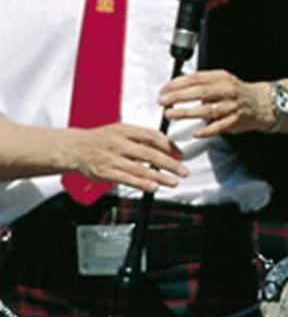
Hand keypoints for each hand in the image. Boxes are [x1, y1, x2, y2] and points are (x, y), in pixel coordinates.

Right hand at [60, 124, 186, 193]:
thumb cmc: (101, 139)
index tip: (180, 154)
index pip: (152, 136)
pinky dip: (142, 184)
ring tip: (173, 181)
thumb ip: (142, 137)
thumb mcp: (121, 130)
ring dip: (160, 177)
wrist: (74, 148)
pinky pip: (127, 179)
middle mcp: (118, 143)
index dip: (169, 146)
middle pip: (150, 154)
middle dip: (170, 163)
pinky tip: (154, 187)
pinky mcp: (106, 172)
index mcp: (125, 130)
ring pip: (140, 169)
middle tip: (183, 170)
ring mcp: (112, 158)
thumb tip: (168, 147)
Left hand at [160, 71, 273, 137]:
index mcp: (220, 78)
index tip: (163, 90)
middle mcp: (226, 90)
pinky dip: (207, 130)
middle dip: (178, 96)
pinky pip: (219, 126)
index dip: (177, 83)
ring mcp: (231, 106)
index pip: (196, 78)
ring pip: (207, 109)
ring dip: (187, 112)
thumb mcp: (220, 80)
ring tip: (171, 114)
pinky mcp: (235, 120)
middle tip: (163, 101)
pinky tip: (196, 132)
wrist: (262, 103)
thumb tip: (174, 88)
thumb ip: (201, 83)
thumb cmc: (236, 93)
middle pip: (200, 92)